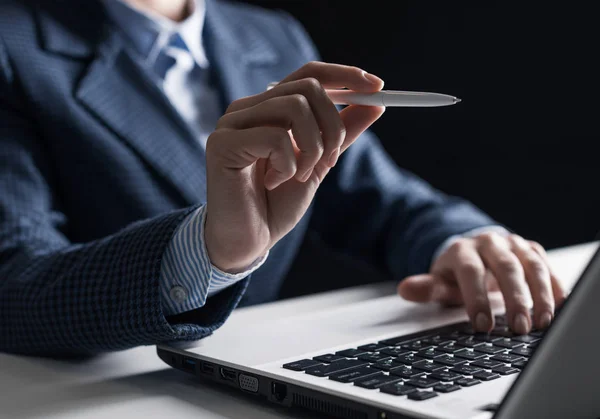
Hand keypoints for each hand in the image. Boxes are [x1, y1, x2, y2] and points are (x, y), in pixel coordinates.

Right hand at [204, 61, 384, 271]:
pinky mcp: (222, 143)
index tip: (378, 87)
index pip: (309, 74)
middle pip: (307, 88)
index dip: (345, 76)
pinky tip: (274, 183)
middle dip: (333, 126)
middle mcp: (248, 108)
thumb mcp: (319, 163)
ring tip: (301, 175)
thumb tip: (376, 104)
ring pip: (295, 108)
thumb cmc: (277, 203)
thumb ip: (342, 133)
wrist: (248, 241)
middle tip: (331, 159)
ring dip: (313, 149)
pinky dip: (289, 165)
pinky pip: (276, 137)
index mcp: (269, 108)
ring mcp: (232, 123)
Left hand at [397, 232, 565, 334]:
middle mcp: (489, 243)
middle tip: (519, 328)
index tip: (482, 326)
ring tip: (542, 322)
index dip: (476, 298)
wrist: (474, 251)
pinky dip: (554, 286)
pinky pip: (546, 265)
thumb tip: (405, 289)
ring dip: (540, 294)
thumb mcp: (439, 281)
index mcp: (462, 250)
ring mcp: (513, 244)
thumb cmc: (456, 274)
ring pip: (531, 265)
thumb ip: (425, 287)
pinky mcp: (531, 250)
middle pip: (505, 267)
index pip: (470, 272)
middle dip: (514, 298)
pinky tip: (557, 307)